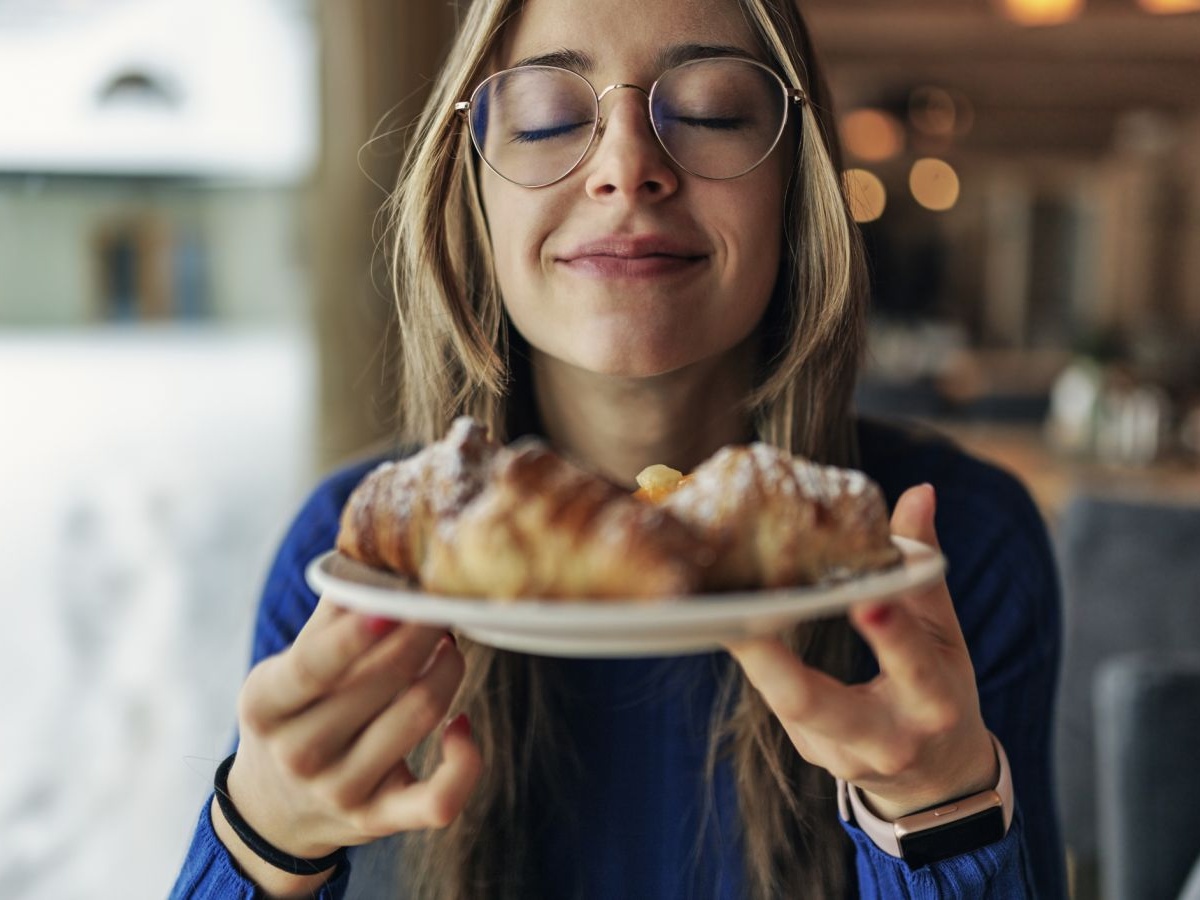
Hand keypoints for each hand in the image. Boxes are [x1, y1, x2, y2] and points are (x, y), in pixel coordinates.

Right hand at [213, 599, 480, 891]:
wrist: (274, 811)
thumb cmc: (291, 717)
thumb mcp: (284, 670)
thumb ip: (329, 618)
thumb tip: (373, 557)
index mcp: (266, 705)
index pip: (313, 666)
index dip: (355, 635)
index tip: (394, 604)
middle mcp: (300, 754)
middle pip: (384, 683)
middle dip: (424, 635)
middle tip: (439, 608)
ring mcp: (341, 791)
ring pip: (420, 718)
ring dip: (448, 670)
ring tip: (449, 647)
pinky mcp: (379, 821)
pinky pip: (440, 799)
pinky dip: (465, 760)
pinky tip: (463, 725)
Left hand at [726, 484, 996, 820]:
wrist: (936, 777)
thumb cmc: (939, 689)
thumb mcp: (944, 635)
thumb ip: (924, 568)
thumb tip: (920, 491)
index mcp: (933, 703)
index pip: (914, 665)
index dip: (891, 633)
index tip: (868, 597)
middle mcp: (887, 740)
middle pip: (820, 706)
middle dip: (778, 667)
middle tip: (740, 619)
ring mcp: (841, 755)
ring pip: (786, 706)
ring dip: (752, 657)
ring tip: (715, 607)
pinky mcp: (810, 753)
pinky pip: (778, 701)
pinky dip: (758, 660)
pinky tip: (730, 621)